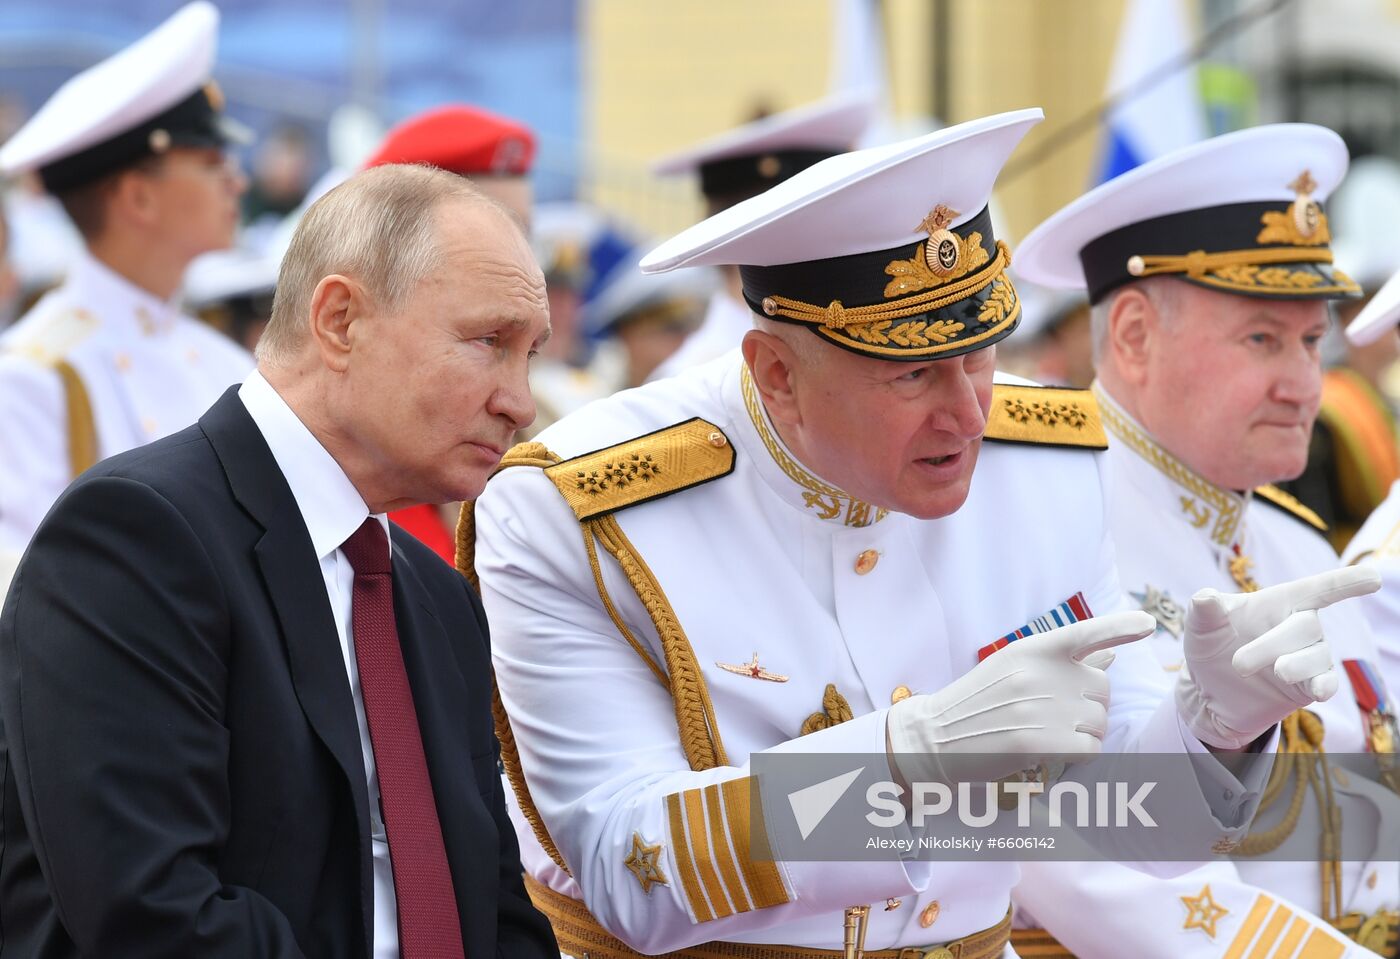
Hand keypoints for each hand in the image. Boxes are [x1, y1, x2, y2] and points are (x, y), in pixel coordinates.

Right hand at [887, 611, 1155, 785]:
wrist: (935, 735)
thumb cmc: (979, 701)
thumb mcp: (1015, 668)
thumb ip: (1063, 662)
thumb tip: (1109, 655)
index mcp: (1032, 649)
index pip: (1085, 632)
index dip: (1120, 626)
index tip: (1148, 624)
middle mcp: (1039, 673)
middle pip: (1102, 688)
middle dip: (1090, 705)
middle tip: (1055, 715)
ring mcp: (1039, 708)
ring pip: (1100, 722)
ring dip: (1085, 733)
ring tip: (1050, 733)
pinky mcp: (1038, 743)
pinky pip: (1090, 749)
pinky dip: (1079, 754)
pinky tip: (1053, 752)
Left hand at [1176, 566, 1380, 749]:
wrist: (1207, 690)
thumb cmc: (1210, 645)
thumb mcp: (1200, 627)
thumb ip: (1204, 610)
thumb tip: (1204, 598)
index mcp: (1279, 602)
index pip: (1318, 589)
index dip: (1346, 582)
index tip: (1373, 577)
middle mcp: (1301, 626)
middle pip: (1307, 626)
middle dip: (1273, 644)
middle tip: (1238, 664)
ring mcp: (1309, 657)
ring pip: (1318, 655)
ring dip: (1293, 665)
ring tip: (1270, 672)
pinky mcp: (1309, 686)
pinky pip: (1327, 683)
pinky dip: (1323, 686)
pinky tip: (1316, 690)